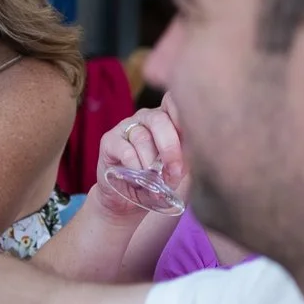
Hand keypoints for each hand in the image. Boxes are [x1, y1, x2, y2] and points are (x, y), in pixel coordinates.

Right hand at [93, 98, 188, 220]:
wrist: (127, 199)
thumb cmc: (156, 183)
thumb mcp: (176, 173)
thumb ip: (184, 163)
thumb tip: (191, 160)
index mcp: (169, 120)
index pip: (175, 104)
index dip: (183, 116)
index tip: (193, 136)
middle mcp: (147, 118)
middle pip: (160, 120)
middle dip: (170, 148)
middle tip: (174, 171)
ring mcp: (127, 126)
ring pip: (142, 137)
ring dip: (150, 163)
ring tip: (154, 181)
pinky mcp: (109, 140)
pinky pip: (125, 150)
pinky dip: (135, 166)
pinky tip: (137, 178)